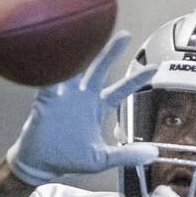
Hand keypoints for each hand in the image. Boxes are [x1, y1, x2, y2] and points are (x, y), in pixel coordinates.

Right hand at [6, 31, 158, 185]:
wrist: (40, 163)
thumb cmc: (69, 159)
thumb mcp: (102, 158)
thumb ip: (126, 155)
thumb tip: (153, 154)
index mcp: (98, 108)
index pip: (122, 89)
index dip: (137, 79)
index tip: (154, 69)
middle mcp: (83, 96)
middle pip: (100, 68)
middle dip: (112, 52)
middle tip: (125, 35)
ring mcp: (65, 95)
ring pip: (76, 67)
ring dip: (81, 51)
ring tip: (88, 33)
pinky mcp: (47, 99)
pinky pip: (51, 79)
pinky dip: (54, 68)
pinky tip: (60, 55)